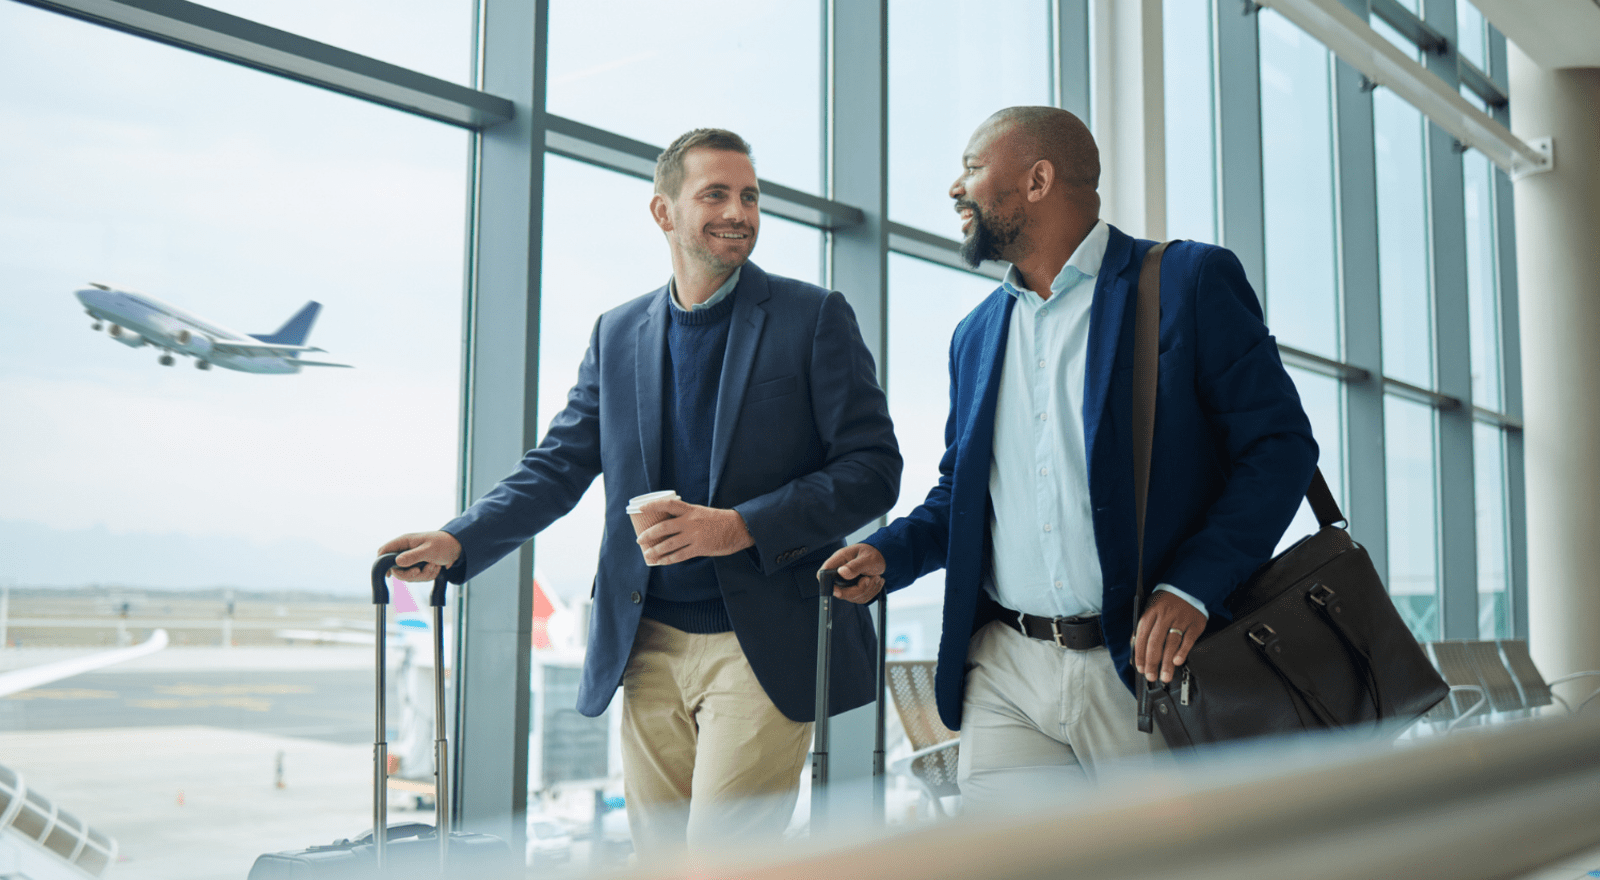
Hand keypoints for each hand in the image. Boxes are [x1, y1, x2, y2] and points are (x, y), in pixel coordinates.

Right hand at [378, 531, 461, 581]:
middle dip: (409, 574)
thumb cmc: (444, 544)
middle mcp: (406, 551)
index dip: (382, 562)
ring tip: (434, 565)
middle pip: (396, 569)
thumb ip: (413, 556)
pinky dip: (429, 575)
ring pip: (409, 575)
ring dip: (423, 574)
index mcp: (405, 542)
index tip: (388, 574)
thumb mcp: (429, 550)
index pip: (385, 551)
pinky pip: (419, 577)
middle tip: (419, 571)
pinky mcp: (419, 566)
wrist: (458, 548)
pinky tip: (436, 567)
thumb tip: (397, 562)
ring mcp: (412, 559)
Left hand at [636, 499, 753, 564]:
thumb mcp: (701, 513)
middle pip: (663, 527)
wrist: (739, 527)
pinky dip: (668, 559)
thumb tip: (670, 525)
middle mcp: (690, 521)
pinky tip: (661, 562)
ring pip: (669, 544)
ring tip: (647, 554)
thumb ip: (687, 517)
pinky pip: (680, 555)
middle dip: (648, 534)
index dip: (652, 505)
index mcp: (690, 510)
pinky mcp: (700, 548)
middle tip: (639, 539)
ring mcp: (694, 535)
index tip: (640, 508)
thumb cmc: (719, 520)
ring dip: (655, 550)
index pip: (667, 504)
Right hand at [819, 544, 885, 603]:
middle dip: (857, 589)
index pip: (823, 574)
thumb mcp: (867, 558)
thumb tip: (842, 572)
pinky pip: (860, 599)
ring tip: (876, 577)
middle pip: (838, 591)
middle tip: (868, 579)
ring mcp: (847, 583)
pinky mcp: (854, 590)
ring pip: (852, 597)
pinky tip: (875, 582)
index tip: (840, 589)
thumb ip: (855, 566)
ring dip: (867, 590)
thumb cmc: (873, 554)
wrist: (883, 558)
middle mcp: (840, 573)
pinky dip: (871, 592)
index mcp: (839, 560)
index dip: (827, 583)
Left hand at [1133, 591, 1204, 683]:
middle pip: (1155, 642)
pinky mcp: (1195, 623)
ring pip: (1171, 643)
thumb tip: (1136, 650)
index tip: (1140, 668)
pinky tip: (1178, 661)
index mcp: (1151, 612)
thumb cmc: (1166, 601)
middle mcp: (1165, 616)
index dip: (1140, 654)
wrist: (1188, 587)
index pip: (1142, 636)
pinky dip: (1182, 651)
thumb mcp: (1151, 609)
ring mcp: (1181, 619)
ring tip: (1165, 675)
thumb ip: (1144, 628)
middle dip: (1152, 662)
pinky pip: (1188, 639)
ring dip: (1167, 662)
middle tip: (1151, 676)